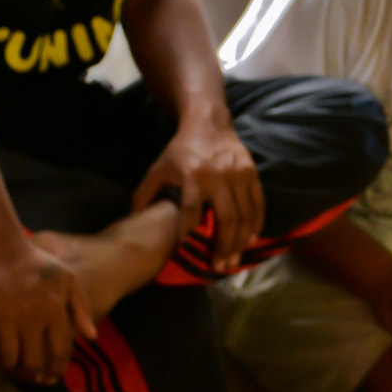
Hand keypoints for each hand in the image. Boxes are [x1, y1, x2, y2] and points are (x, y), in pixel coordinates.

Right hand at [0, 242, 96, 386]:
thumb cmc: (36, 263)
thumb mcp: (67, 279)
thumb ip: (81, 308)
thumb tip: (91, 337)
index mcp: (54, 307)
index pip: (60, 349)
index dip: (57, 368)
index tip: (52, 377)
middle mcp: (31, 315)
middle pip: (33, 360)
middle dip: (33, 374)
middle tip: (31, 377)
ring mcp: (5, 316)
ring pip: (7, 359)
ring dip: (10, 368)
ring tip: (12, 368)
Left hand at [133, 115, 262, 273]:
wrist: (208, 123)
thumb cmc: (180, 150)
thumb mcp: (158, 168)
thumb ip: (144, 194)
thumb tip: (133, 220)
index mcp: (192, 176)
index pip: (191, 211)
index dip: (189, 233)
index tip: (187, 253)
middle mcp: (218, 177)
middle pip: (226, 217)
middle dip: (224, 245)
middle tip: (219, 267)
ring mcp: (239, 174)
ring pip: (245, 214)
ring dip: (241, 240)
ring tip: (233, 260)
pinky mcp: (252, 173)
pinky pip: (258, 202)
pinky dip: (257, 223)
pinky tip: (252, 239)